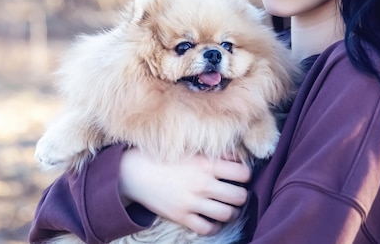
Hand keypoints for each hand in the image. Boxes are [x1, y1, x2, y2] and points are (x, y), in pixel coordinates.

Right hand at [118, 148, 250, 235]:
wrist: (134, 172)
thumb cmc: (164, 156)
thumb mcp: (191, 150)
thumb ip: (215, 154)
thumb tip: (238, 158)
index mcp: (206, 164)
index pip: (243, 174)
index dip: (245, 175)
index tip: (239, 176)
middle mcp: (202, 184)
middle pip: (239, 196)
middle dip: (241, 195)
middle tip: (235, 193)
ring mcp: (192, 202)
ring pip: (228, 214)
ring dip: (232, 212)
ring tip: (228, 207)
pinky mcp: (181, 217)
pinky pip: (208, 228)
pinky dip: (214, 226)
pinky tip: (212, 219)